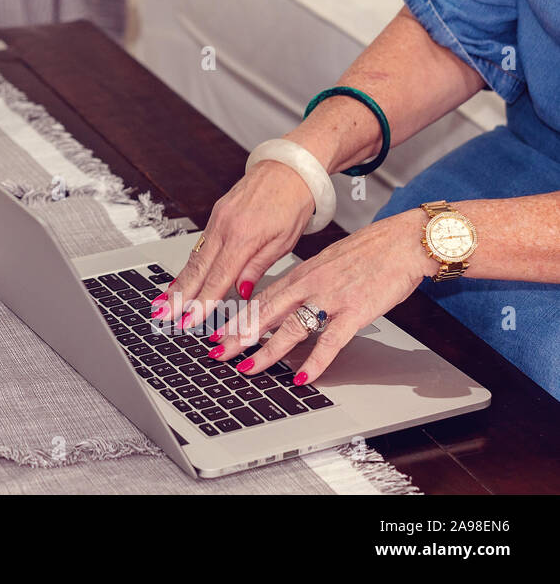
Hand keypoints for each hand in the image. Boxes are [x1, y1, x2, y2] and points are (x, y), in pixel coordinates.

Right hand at [153, 159, 315, 328]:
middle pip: (197, 269)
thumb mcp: (285, 241)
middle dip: (179, 296)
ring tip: (164, 303)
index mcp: (244, 236)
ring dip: (178, 283)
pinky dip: (188, 265)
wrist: (289, 169)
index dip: (202, 302)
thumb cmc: (293, 203)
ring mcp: (217, 219)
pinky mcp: (216, 214)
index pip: (219, 277)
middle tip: (164, 316)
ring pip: (194, 258)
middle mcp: (225, 227)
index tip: (189, 320)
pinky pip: (199, 245)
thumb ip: (259, 266)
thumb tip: (242, 291)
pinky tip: (180, 279)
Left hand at [208, 208, 434, 382]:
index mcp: (301, 274)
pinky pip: (331, 341)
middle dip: (238, 335)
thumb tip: (287, 299)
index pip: (260, 299)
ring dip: (267, 352)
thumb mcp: (326, 263)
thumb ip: (305, 282)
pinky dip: (316, 361)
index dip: (237, 317)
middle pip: (265, 314)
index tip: (219, 333)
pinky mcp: (355, 312)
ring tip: (248, 368)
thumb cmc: (368, 252)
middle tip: (217, 353)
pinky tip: (303, 377)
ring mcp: (331, 299)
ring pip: (290, 328)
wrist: (402, 242)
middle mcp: (310, 285)